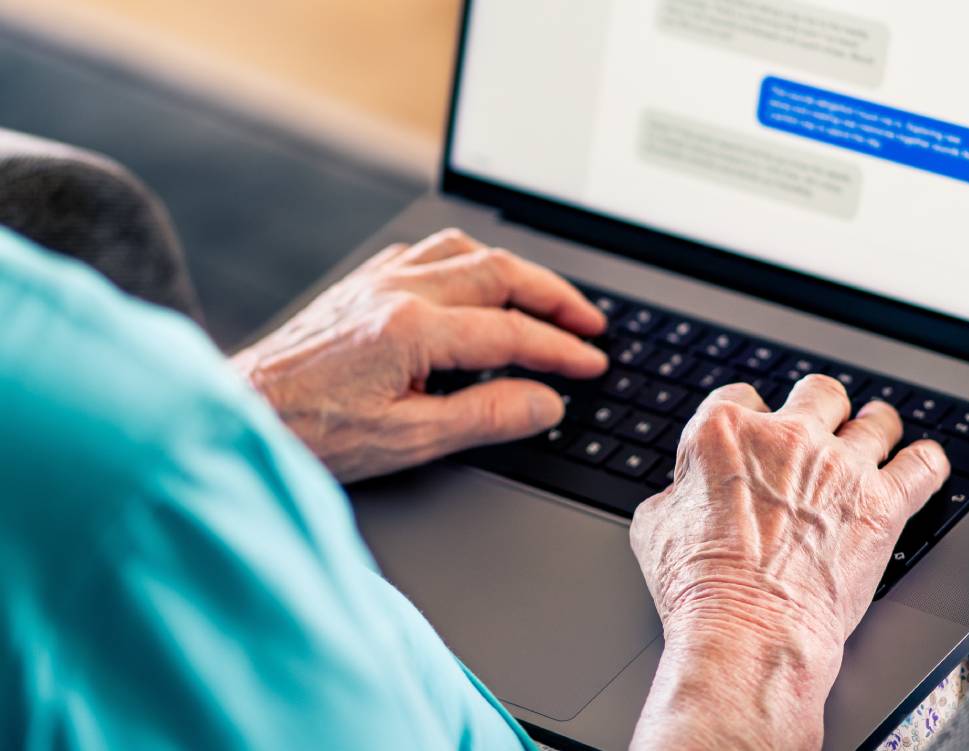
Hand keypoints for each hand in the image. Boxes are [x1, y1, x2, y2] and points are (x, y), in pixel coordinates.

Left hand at [231, 229, 607, 481]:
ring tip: (545, 298)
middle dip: (554, 296)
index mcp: (411, 330)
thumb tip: (545, 403)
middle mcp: (396, 291)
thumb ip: (485, 416)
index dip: (560, 349)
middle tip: (589, 323)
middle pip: (499, 272)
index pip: (510, 332)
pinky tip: (476, 281)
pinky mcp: (360, 284)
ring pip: (464, 250)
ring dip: (514, 271)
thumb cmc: (312, 433)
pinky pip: (426, 251)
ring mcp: (376, 281)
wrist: (240, 413)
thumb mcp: (408, 439)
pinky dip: (467, 261)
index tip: (591, 363)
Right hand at [629, 376, 948, 749]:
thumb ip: (677, 491)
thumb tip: (686, 492)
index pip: (740, 397)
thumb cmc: (698, 589)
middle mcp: (786, 437)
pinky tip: (921, 466)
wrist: (747, 633)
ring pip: (876, 421)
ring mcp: (839, 468)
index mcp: (725, 433)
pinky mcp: (881, 504)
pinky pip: (924, 465)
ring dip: (875, 428)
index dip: (750, 415)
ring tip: (876, 435)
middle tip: (819, 428)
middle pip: (817, 392)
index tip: (757, 431)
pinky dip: (926, 464)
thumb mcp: (654, 528)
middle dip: (818, 409)